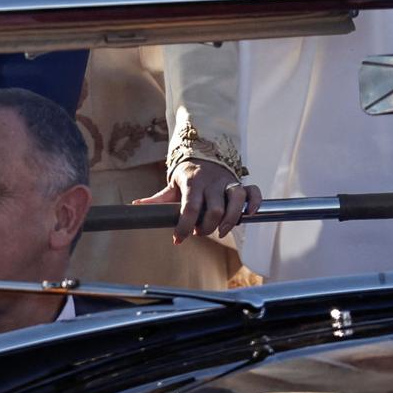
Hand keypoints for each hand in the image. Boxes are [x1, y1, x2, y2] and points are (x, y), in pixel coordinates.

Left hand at [134, 159, 261, 241]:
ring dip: (231, 220)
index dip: (184, 226)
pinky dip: (254, 203)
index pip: (189, 207)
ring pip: (236, 199)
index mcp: (192, 182)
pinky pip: (253, 191)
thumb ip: (157, 199)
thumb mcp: (171, 185)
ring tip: (222, 231)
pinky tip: (250, 215)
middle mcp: (212, 182)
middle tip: (199, 233)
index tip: (178, 238)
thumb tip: (137, 206)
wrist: (204, 153)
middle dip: (207, 227)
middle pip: (214, 208)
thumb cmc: (187, 175)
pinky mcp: (240, 184)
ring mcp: (228, 182)